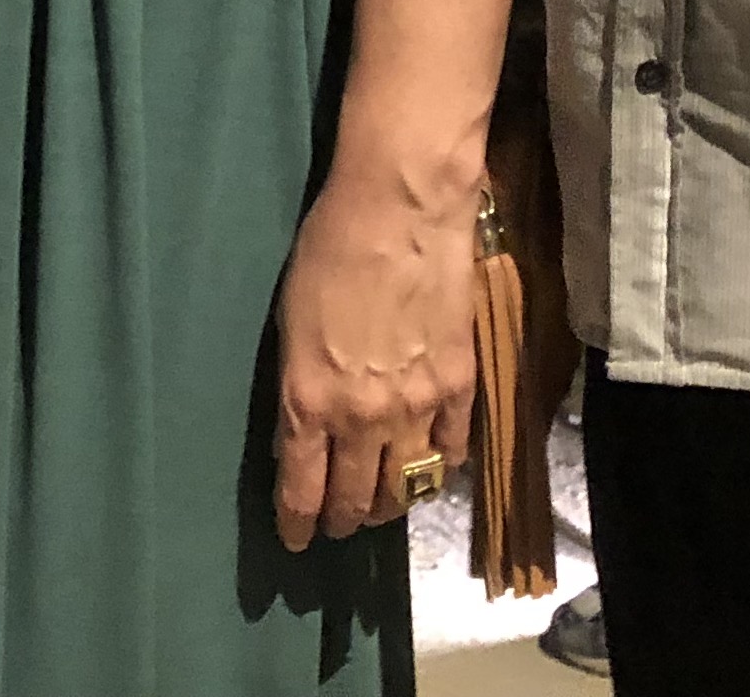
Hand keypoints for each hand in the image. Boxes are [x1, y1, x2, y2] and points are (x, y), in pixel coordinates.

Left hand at [269, 178, 479, 551]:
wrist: (400, 208)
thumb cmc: (329, 249)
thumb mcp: (289, 323)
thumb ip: (298, 386)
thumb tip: (299, 432)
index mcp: (309, 401)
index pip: (302, 489)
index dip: (299, 524)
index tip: (297, 541)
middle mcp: (362, 419)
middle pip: (355, 498)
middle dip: (342, 520)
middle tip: (337, 526)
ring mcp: (417, 408)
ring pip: (405, 489)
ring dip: (389, 507)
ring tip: (380, 508)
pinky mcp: (460, 389)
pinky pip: (450, 454)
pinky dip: (437, 471)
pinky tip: (429, 470)